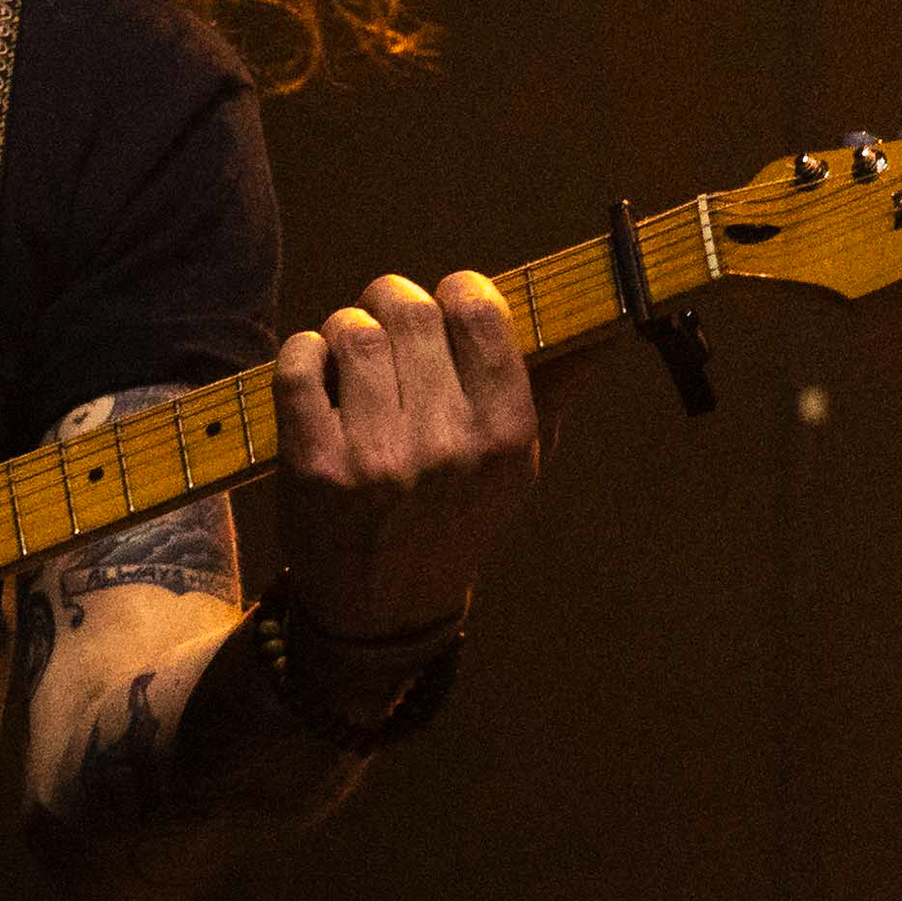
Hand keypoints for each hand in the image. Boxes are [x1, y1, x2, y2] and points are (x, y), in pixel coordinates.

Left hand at [269, 270, 541, 644]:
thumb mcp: (518, 467)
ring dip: (346, 329)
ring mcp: (376, 455)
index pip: (479, 312)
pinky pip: (298, 366)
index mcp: (504, 434)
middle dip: (392, 300)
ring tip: (351, 352)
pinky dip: (302, 354)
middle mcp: (445, 442)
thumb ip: (553, 389)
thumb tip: (603, 323)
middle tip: (387, 319)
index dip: (457, 291)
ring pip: (352, 331)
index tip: (447, 304)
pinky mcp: (313, 464)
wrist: (386, 610)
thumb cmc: (457, 521)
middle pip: (410, 310)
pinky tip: (316, 371)